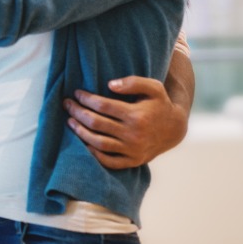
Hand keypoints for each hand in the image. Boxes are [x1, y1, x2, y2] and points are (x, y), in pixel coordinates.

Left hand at [62, 76, 187, 168]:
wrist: (175, 129)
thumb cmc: (160, 104)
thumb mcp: (153, 87)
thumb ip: (133, 82)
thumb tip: (109, 85)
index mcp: (136, 115)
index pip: (103, 106)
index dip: (86, 99)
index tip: (76, 93)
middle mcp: (134, 135)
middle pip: (96, 123)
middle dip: (78, 112)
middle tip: (67, 104)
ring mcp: (132, 150)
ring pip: (98, 142)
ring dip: (80, 131)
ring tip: (70, 121)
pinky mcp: (132, 161)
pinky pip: (108, 161)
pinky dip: (93, 153)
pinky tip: (83, 142)